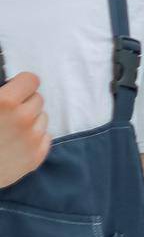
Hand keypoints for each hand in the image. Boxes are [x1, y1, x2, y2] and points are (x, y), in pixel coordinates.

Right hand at [0, 72, 49, 187]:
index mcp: (5, 102)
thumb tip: (8, 84)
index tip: (14, 90)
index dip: (21, 85)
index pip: (31, 80)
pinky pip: (45, 137)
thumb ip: (0, 93)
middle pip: (38, 99)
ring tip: (9, 130)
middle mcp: (23, 119)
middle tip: (7, 114)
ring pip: (42, 117)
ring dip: (30, 120)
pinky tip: (15, 143)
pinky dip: (34, 138)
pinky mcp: (36, 156)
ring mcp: (32, 139)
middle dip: (24, 103)